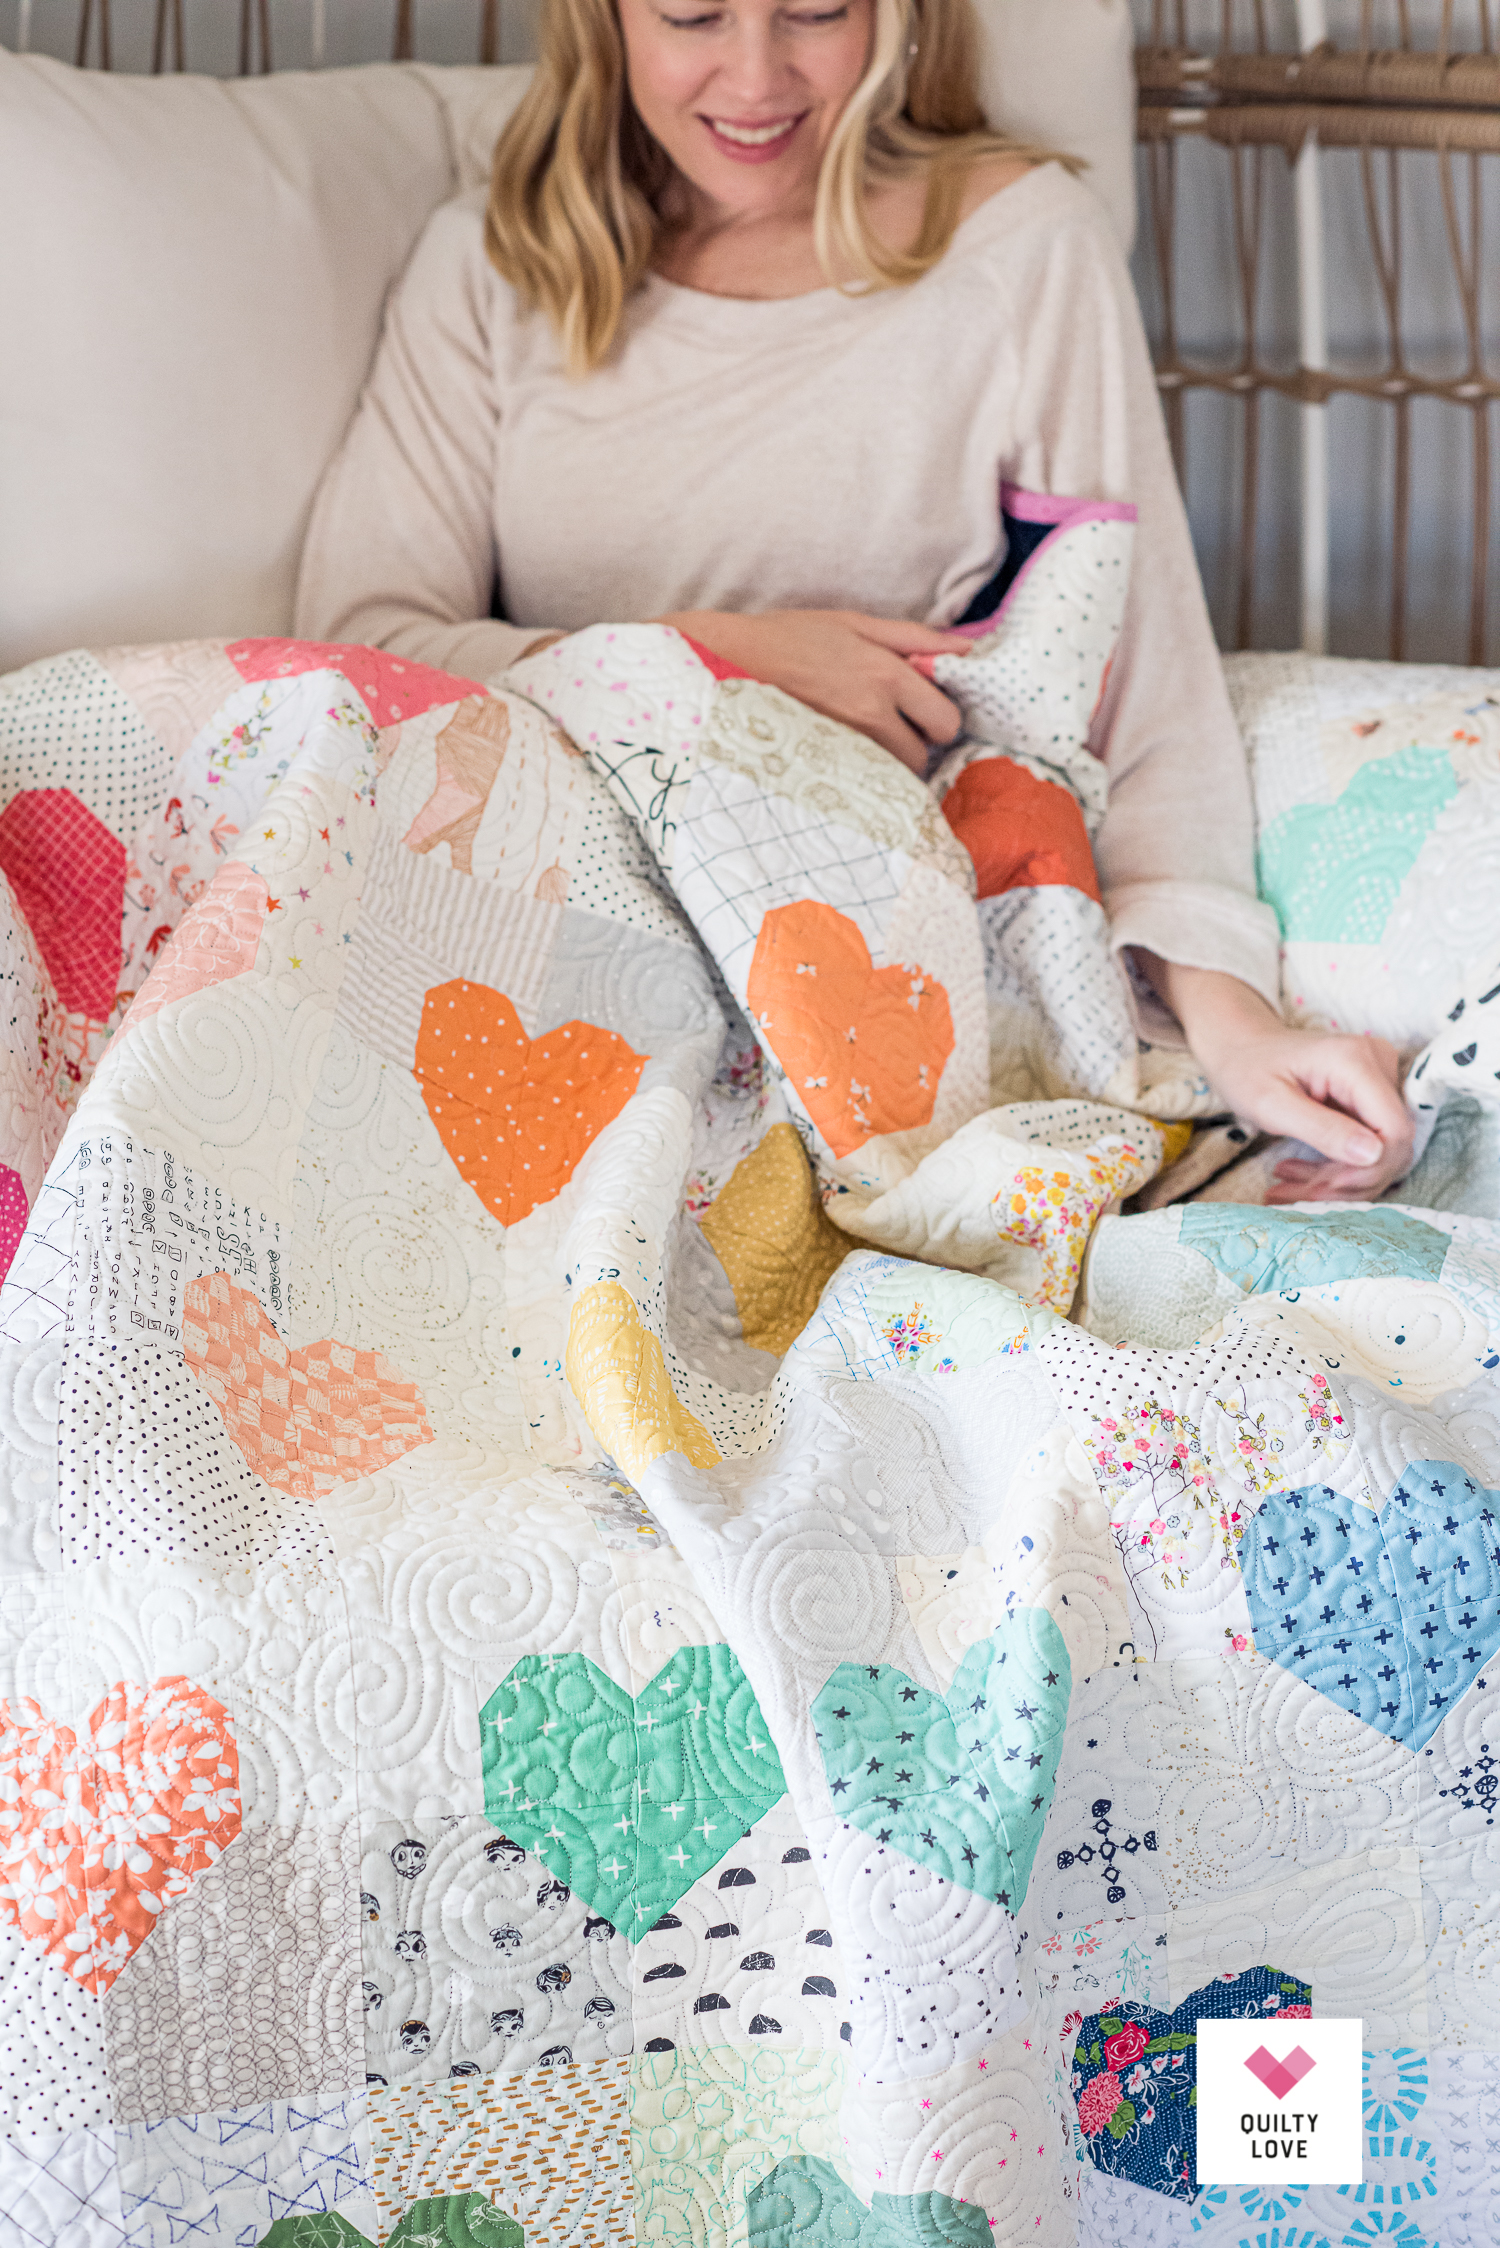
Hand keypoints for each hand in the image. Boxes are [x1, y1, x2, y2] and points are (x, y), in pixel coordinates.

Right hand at [657, 608, 970, 774]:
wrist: (726, 661)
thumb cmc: (790, 637)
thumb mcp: (854, 622)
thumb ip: (915, 637)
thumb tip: (966, 650)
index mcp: (885, 674)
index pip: (945, 721)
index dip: (939, 720)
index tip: (922, 713)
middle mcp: (871, 715)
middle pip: (923, 756)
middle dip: (915, 746)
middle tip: (890, 728)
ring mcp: (845, 745)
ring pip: (892, 776)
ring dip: (887, 764)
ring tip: (861, 740)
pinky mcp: (821, 766)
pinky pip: (862, 785)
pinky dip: (861, 775)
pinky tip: (842, 755)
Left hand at [1143, 960, 1414, 1202]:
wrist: (1241, 1048)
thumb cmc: (1248, 1069)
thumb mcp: (1271, 1104)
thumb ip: (1322, 1129)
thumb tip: (1374, 1155)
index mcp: (1356, 1061)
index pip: (1395, 1129)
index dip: (1369, 1168)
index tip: (1322, 1187)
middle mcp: (1379, 1065)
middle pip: (1390, 1145)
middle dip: (1344, 1180)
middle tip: (1290, 1192)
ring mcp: (1380, 1080)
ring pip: (1381, 1152)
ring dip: (1336, 1180)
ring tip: (1286, 1183)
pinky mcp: (1373, 1097)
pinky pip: (1370, 1145)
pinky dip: (1336, 1168)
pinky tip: (1298, 1173)